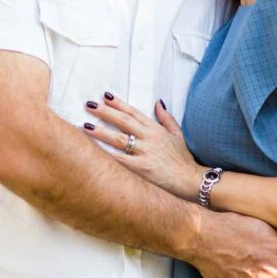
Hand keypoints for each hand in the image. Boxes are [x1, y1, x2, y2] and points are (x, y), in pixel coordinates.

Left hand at [83, 94, 203, 199]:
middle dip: (105, 112)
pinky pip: (120, 160)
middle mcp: (149, 138)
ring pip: (119, 139)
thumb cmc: (183, 160)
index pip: (134, 113)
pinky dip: (106, 155)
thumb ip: (166, 118)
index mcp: (156, 130)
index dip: (119, 104)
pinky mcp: (141, 169)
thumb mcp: (178, 135)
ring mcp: (144, 153)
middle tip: (89, 105)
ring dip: (101, 132)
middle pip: (123, 121)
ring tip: (85, 126)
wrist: (191, 181)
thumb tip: (158, 102)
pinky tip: (94, 151)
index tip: (105, 97)